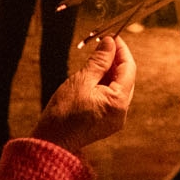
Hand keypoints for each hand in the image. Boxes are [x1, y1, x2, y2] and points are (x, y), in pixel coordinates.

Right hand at [30, 36, 135, 153]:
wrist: (51, 142)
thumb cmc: (63, 112)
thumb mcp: (81, 80)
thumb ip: (99, 61)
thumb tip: (109, 42)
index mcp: (119, 102)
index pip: (129, 68)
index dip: (122, 50)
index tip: (112, 37)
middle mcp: (121, 112)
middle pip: (126, 79)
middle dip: (116, 60)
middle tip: (103, 45)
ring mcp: (115, 119)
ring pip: (119, 88)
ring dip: (110, 72)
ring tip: (96, 59)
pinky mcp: (106, 122)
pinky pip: (111, 98)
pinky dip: (105, 84)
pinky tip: (93, 76)